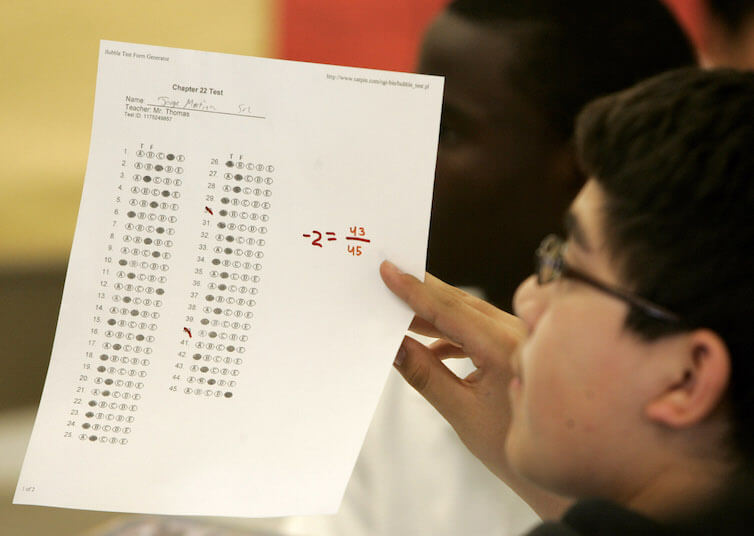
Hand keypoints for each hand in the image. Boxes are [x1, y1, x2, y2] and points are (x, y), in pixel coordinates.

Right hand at [380, 260, 570, 518]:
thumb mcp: (461, 413)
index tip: (389, 271)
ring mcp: (518, 338)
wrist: (557, 472)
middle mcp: (515, 334)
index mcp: (502, 347)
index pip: (448, 310)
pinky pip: (477, 330)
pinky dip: (450, 332)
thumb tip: (395, 345)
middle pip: (459, 303)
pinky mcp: (515, 348)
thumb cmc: (511, 446)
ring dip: (433, 312)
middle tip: (389, 273)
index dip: (414, 291)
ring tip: (399, 310)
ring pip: (468, 314)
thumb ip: (426, 374)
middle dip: (421, 290)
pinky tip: (431, 344)